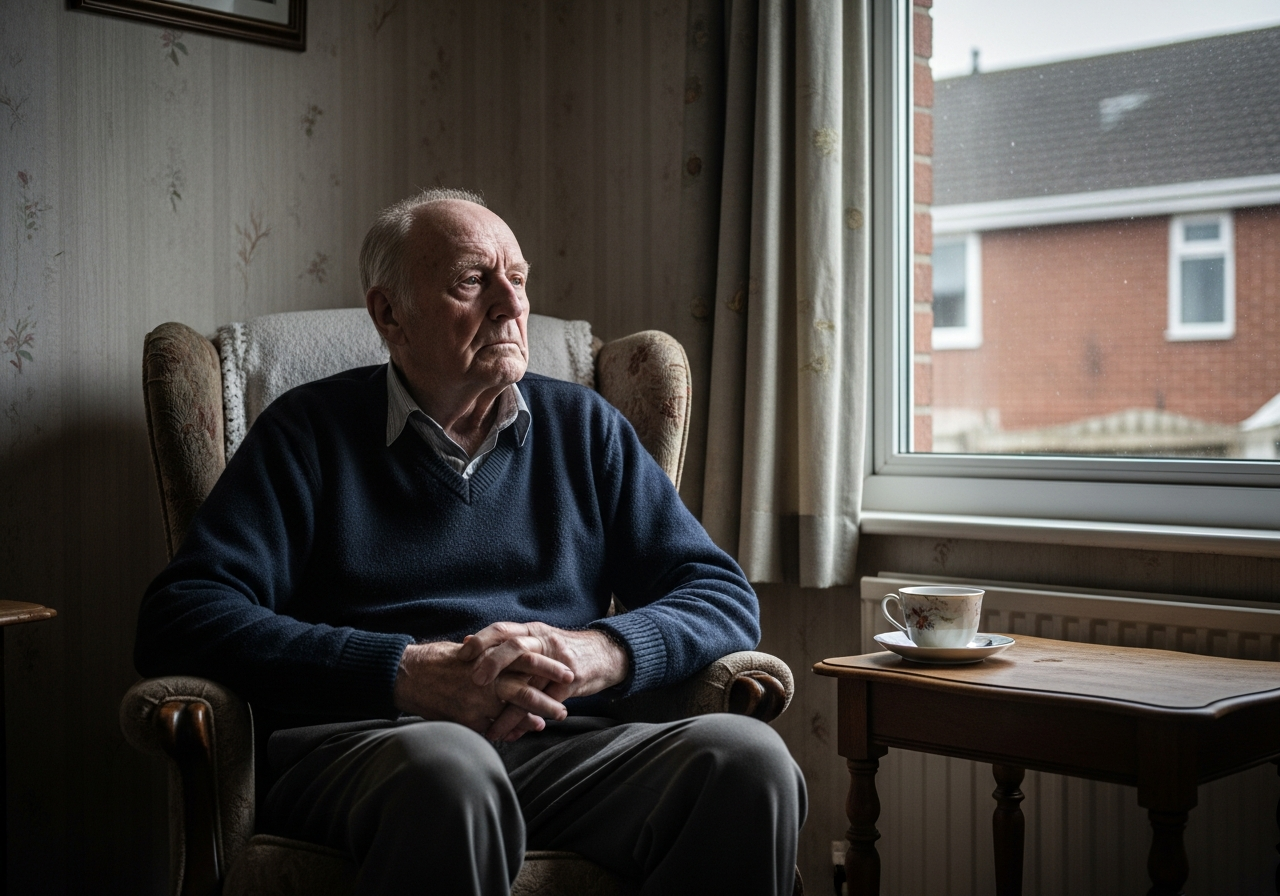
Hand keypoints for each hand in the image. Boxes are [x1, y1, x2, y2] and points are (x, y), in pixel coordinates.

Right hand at [392, 640, 573, 736]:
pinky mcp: (466, 719)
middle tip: (565, 706)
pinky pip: (492, 728)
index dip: (548, 668)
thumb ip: (494, 659)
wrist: (407, 674)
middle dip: (548, 698)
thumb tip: (517, 667)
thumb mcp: (470, 652)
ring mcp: (476, 701)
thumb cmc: (439, 660)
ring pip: (512, 711)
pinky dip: (508, 730)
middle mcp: (485, 680)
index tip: (567, 674)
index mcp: (489, 658)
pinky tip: (520, 732)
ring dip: (533, 718)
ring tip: (550, 720)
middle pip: (525, 689)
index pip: (526, 661)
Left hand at [457, 622, 628, 741]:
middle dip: (493, 663)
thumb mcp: (536, 639)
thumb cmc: (561, 650)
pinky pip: (545, 704)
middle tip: (474, 680)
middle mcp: (543, 643)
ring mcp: (558, 663)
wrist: (604, 654)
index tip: (461, 653)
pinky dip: (525, 721)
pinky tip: (511, 734)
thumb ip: (505, 642)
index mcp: (531, 632)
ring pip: (530, 683)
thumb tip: (466, 642)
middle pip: (516, 648)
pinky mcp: (570, 683)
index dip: (482, 640)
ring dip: (507, 707)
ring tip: (489, 726)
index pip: (502, 629)